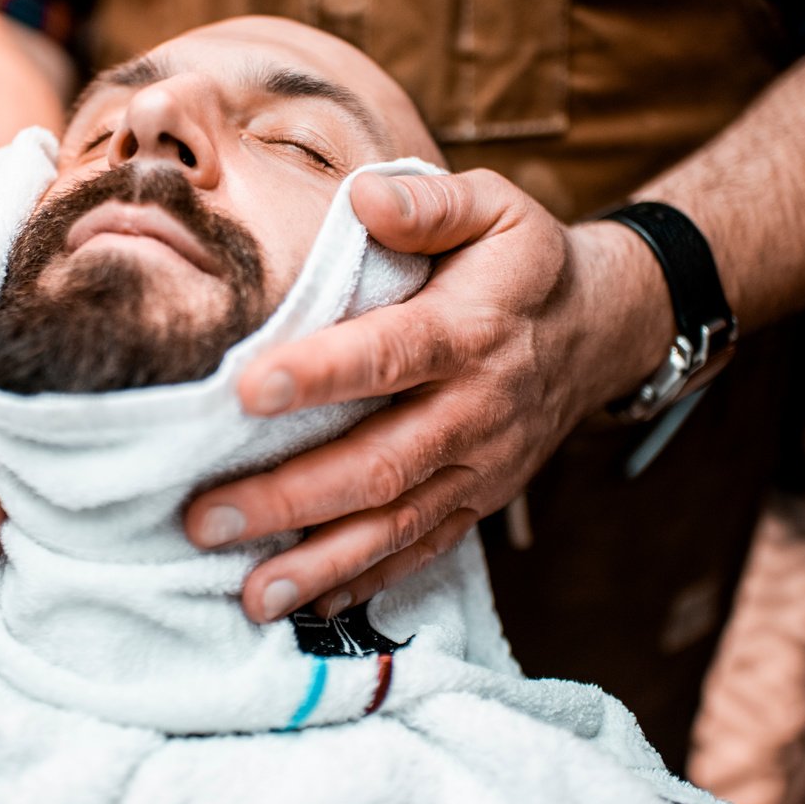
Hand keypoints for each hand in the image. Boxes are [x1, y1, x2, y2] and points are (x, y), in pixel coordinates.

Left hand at [185, 170, 666, 622]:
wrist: (599, 329)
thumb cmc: (522, 261)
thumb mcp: (495, 206)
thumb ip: (429, 202)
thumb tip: (363, 198)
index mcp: (471, 329)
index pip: (392, 354)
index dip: (323, 373)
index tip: (248, 389)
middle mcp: (477, 408)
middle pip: (381, 462)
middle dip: (291, 497)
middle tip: (205, 518)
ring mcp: (480, 465)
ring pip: (397, 523)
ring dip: (319, 562)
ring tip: (248, 594)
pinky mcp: (478, 500)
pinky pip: (423, 550)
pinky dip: (366, 582)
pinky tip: (306, 605)